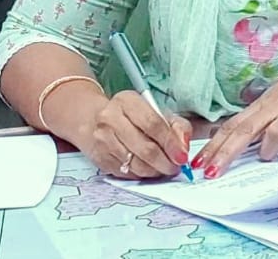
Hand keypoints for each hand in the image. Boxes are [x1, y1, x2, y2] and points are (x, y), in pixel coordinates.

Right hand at [75, 91, 192, 179]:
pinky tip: (147, 169)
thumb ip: (176, 126)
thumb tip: (183, 147)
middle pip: (145, 148)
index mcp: (127, 101)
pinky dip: (141, 175)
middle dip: (165, 162)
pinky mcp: (99, 158)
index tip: (182, 156)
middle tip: (175, 167)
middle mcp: (110, 118)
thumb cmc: (131, 116)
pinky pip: (126, 173)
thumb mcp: (156, 112)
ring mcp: (102, 139)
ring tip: (163, 169)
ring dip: (154, 171)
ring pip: (135, 164)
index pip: (153, 124)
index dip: (171, 143)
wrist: (94, 120)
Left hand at [192, 51, 277, 178]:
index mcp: (262, 105)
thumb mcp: (274, 101)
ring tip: (267, 156)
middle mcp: (274, 105)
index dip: (213, 146)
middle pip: (244, 130)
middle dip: (225, 153)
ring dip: (268, 148)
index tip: (198, 164)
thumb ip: (256, 120)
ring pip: (274, 131)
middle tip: (211, 172)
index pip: (231, 126)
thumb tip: (230, 138)